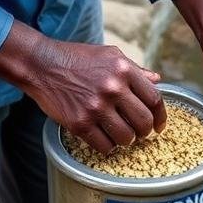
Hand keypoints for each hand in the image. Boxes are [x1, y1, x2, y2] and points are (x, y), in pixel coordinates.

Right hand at [0, 20, 165, 153]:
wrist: (41, 64)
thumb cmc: (77, 58)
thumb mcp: (109, 55)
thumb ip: (135, 69)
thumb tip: (157, 80)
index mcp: (124, 70)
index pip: (154, 99)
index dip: (161, 116)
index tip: (159, 126)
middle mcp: (112, 88)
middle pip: (144, 122)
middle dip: (145, 132)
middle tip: (139, 133)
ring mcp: (95, 107)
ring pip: (126, 137)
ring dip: (126, 141)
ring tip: (120, 136)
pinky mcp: (79, 123)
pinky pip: (104, 146)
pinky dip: (107, 147)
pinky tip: (104, 140)